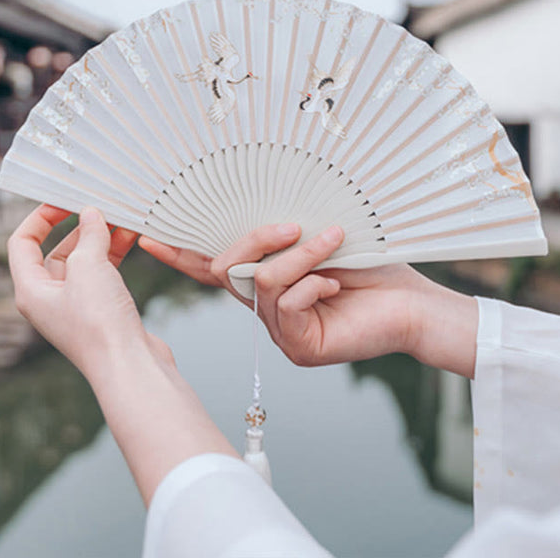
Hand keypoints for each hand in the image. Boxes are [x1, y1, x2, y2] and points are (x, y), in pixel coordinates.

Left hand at [8, 204, 166, 376]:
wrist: (130, 364)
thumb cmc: (99, 324)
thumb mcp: (89, 267)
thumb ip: (89, 235)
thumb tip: (92, 214)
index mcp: (31, 291)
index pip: (23, 243)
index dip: (40, 218)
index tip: (64, 200)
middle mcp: (50, 299)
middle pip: (57, 251)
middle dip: (79, 227)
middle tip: (100, 206)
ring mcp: (77, 306)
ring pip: (86, 261)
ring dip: (102, 238)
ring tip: (122, 217)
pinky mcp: (102, 310)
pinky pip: (104, 273)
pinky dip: (115, 254)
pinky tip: (132, 238)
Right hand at [139, 226, 477, 376]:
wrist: (413, 303)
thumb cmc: (373, 268)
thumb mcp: (320, 239)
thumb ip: (286, 235)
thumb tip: (262, 215)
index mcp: (267, 280)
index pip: (212, 267)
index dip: (178, 253)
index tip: (147, 235)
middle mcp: (265, 307)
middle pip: (225, 269)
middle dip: (255, 241)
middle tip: (294, 224)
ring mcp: (279, 328)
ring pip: (262, 282)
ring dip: (300, 256)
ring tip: (334, 242)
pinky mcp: (298, 345)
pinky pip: (285, 305)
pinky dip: (312, 285)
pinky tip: (337, 287)